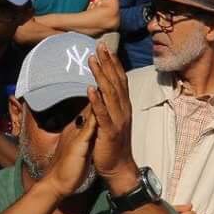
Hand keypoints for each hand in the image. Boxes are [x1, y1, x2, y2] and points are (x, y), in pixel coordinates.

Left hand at [83, 45, 138, 185]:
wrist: (118, 167)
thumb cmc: (111, 144)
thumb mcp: (111, 121)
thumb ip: (106, 105)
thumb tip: (99, 89)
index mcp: (123, 106)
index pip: (119, 80)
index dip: (113, 63)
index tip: (106, 48)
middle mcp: (123, 110)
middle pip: (116, 82)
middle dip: (107, 62)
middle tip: (99, 46)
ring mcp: (118, 120)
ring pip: (110, 94)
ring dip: (101, 75)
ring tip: (92, 60)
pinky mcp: (110, 131)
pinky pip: (102, 114)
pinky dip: (96, 100)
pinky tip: (90, 89)